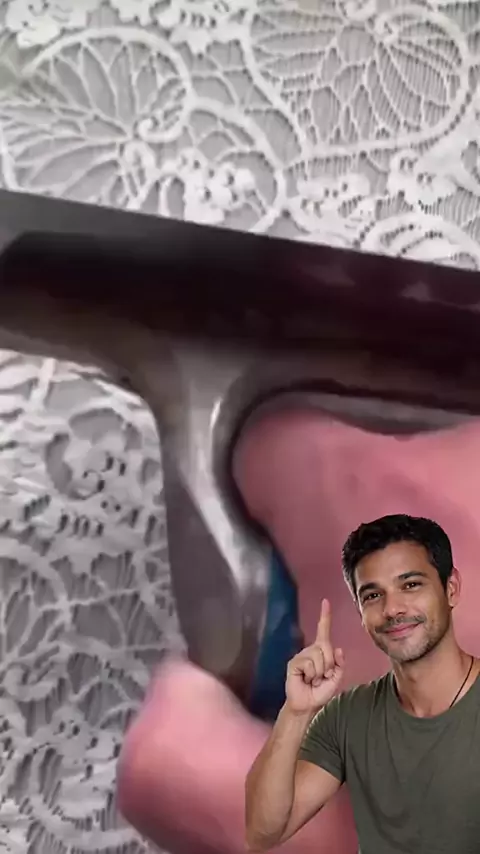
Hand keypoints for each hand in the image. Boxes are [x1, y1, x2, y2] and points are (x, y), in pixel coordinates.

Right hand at [285, 599, 343, 714]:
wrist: (308, 706)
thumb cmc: (321, 692)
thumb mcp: (336, 678)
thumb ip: (339, 664)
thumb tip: (338, 649)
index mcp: (321, 651)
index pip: (323, 630)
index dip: (324, 615)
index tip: (325, 601)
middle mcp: (311, 650)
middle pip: (326, 647)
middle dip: (329, 665)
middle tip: (323, 677)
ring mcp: (301, 656)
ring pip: (319, 656)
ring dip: (321, 672)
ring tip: (314, 680)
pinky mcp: (294, 663)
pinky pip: (309, 663)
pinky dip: (312, 674)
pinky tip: (306, 680)